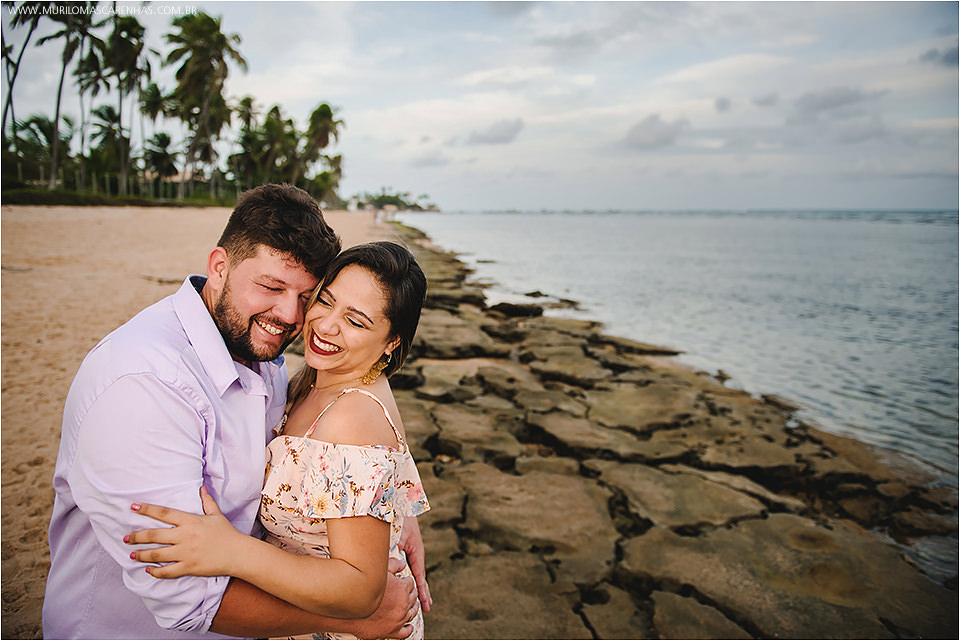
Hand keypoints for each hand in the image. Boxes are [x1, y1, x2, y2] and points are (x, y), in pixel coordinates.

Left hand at [124, 487, 245, 578]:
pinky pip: (167, 571)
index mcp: (190, 521)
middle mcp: (185, 536)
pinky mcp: (188, 568)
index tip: (133, 507)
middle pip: (154, 535)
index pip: (164, 513)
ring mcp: (186, 553)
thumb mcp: (216, 515)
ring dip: (141, 555)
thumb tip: (201, 488)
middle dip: (137, 537)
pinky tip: (148, 570)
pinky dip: (155, 572)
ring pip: (156, 555)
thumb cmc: (227, 533)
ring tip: (132, 555)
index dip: (147, 510)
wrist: (238, 553)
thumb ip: (206, 502)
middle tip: (126, 538)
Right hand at [348, 557, 417, 638]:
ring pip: (412, 613)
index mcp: (402, 589)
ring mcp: (399, 619)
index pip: (411, 583)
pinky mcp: (393, 631)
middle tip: (402, 592)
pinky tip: (407, 624)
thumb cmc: (362, 588)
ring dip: (411, 608)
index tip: (400, 581)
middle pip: (413, 597)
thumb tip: (402, 563)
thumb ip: (393, 564)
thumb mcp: (378, 571)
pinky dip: (408, 628)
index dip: (405, 581)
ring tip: (406, 605)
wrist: (348, 609)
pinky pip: (406, 632)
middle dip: (409, 593)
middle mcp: (403, 605)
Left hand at [398, 516, 431, 611]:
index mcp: (416, 550)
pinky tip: (408, 583)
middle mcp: (414, 551)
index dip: (422, 591)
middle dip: (422, 592)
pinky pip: (406, 565)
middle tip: (426, 608)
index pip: (420, 575)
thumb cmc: (397, 517)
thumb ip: (393, 552)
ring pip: (412, 572)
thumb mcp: (395, 535)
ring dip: (416, 586)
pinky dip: (408, 576)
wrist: (396, 502)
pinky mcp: (402, 547)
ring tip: (421, 601)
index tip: (426, 604)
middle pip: (419, 576)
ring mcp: (409, 550)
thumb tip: (390, 568)